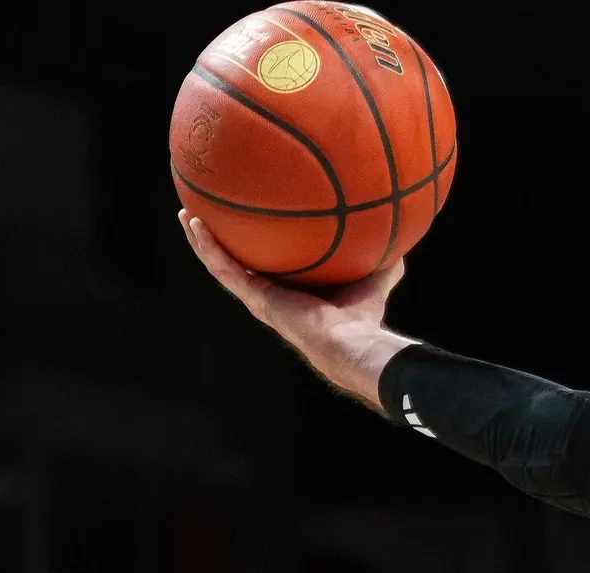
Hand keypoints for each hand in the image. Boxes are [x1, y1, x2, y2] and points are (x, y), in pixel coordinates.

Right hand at [178, 210, 419, 406]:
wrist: (350, 341)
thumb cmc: (364, 318)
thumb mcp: (376, 278)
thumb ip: (385, 260)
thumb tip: (402, 236)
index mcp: (294, 292)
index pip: (271, 267)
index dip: (260, 248)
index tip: (250, 226)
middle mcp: (271, 295)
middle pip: (239, 264)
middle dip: (222, 242)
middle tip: (205, 216)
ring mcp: (259, 297)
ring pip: (221, 264)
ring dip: (202, 241)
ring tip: (186, 215)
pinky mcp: (254, 298)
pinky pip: (223, 267)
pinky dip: (207, 246)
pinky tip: (195, 223)